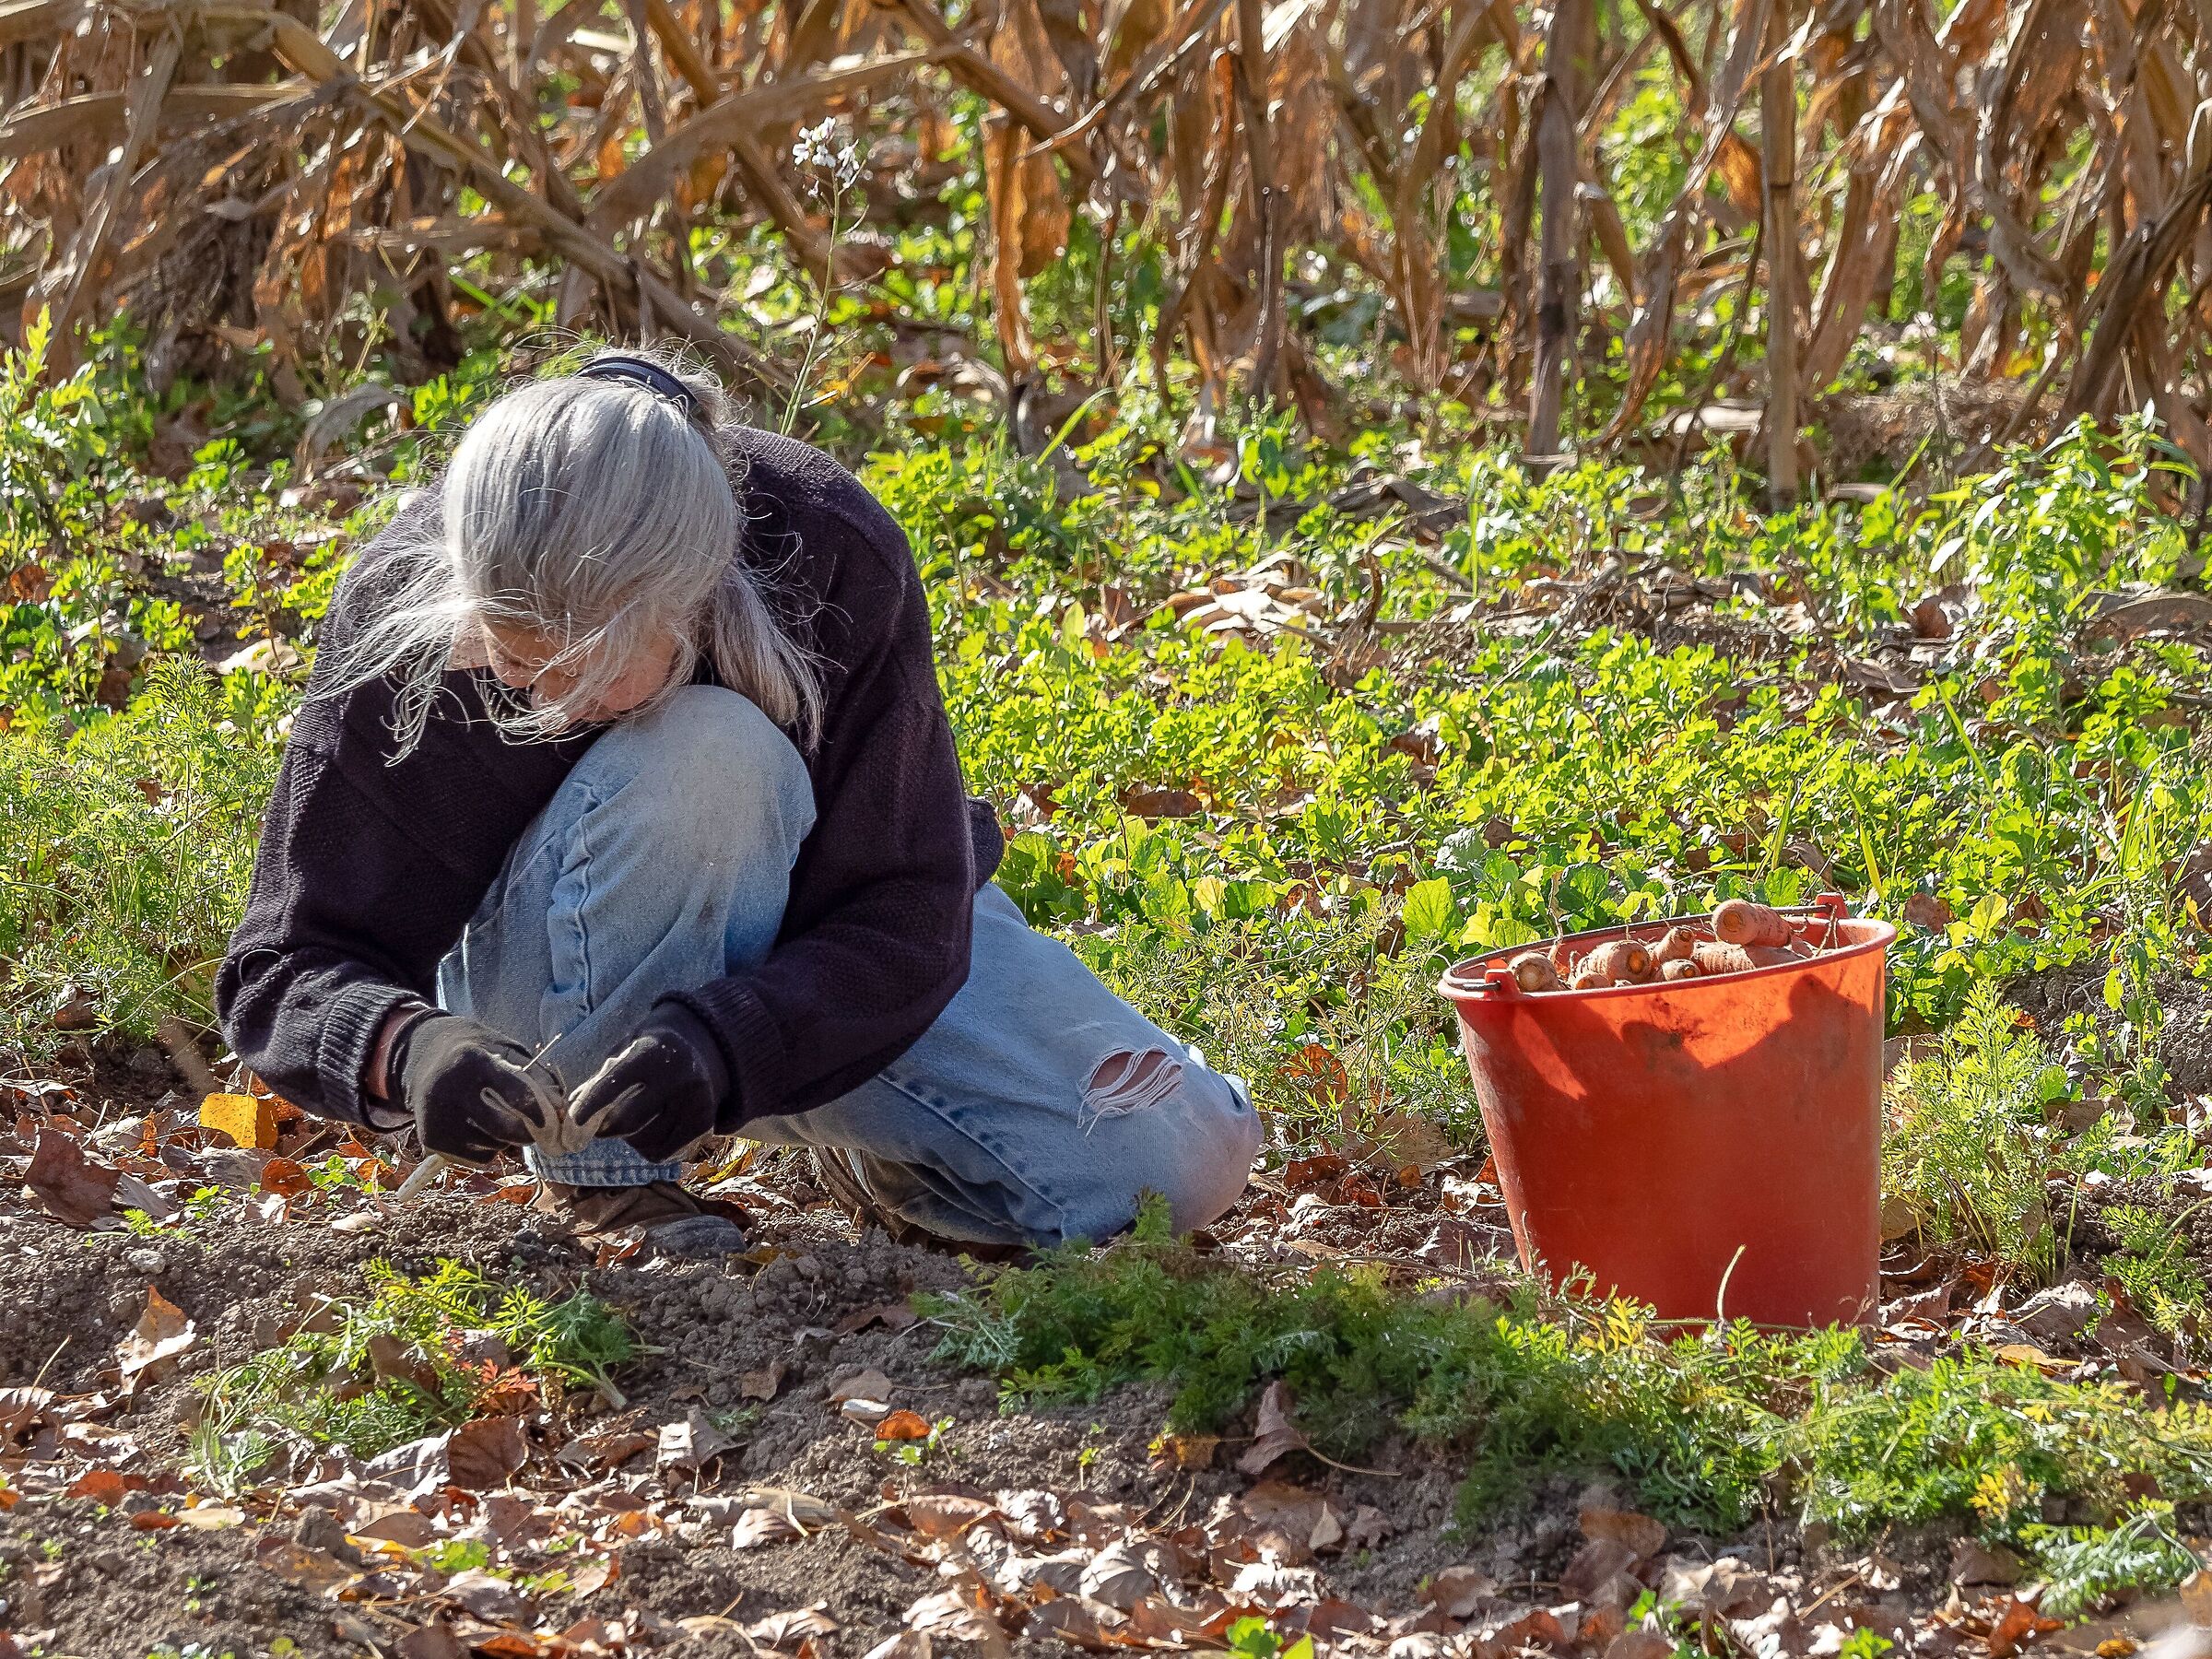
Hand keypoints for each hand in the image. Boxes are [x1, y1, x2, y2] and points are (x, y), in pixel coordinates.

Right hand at [390, 1012, 567, 1162]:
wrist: (425, 1059)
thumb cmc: (479, 1055)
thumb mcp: (506, 1051)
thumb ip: (535, 1077)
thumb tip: (561, 1110)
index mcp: (473, 1061)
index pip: (514, 1092)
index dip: (540, 1111)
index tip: (556, 1120)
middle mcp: (449, 1090)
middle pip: (503, 1128)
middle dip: (528, 1132)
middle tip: (539, 1127)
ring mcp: (436, 1118)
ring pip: (493, 1147)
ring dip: (507, 1140)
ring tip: (498, 1117)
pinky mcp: (430, 1140)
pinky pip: (478, 1160)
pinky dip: (489, 1150)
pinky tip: (479, 1129)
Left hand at [567, 1002, 729, 1163]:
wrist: (701, 1048)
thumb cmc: (650, 1052)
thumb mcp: (626, 1050)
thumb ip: (601, 1077)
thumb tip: (572, 1108)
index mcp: (652, 1052)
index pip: (615, 1083)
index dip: (591, 1103)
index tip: (575, 1119)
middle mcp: (678, 1076)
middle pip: (628, 1121)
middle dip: (605, 1130)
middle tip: (598, 1130)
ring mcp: (694, 1101)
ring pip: (644, 1141)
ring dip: (628, 1139)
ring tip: (630, 1124)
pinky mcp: (704, 1123)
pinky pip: (662, 1153)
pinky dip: (646, 1148)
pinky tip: (648, 1131)